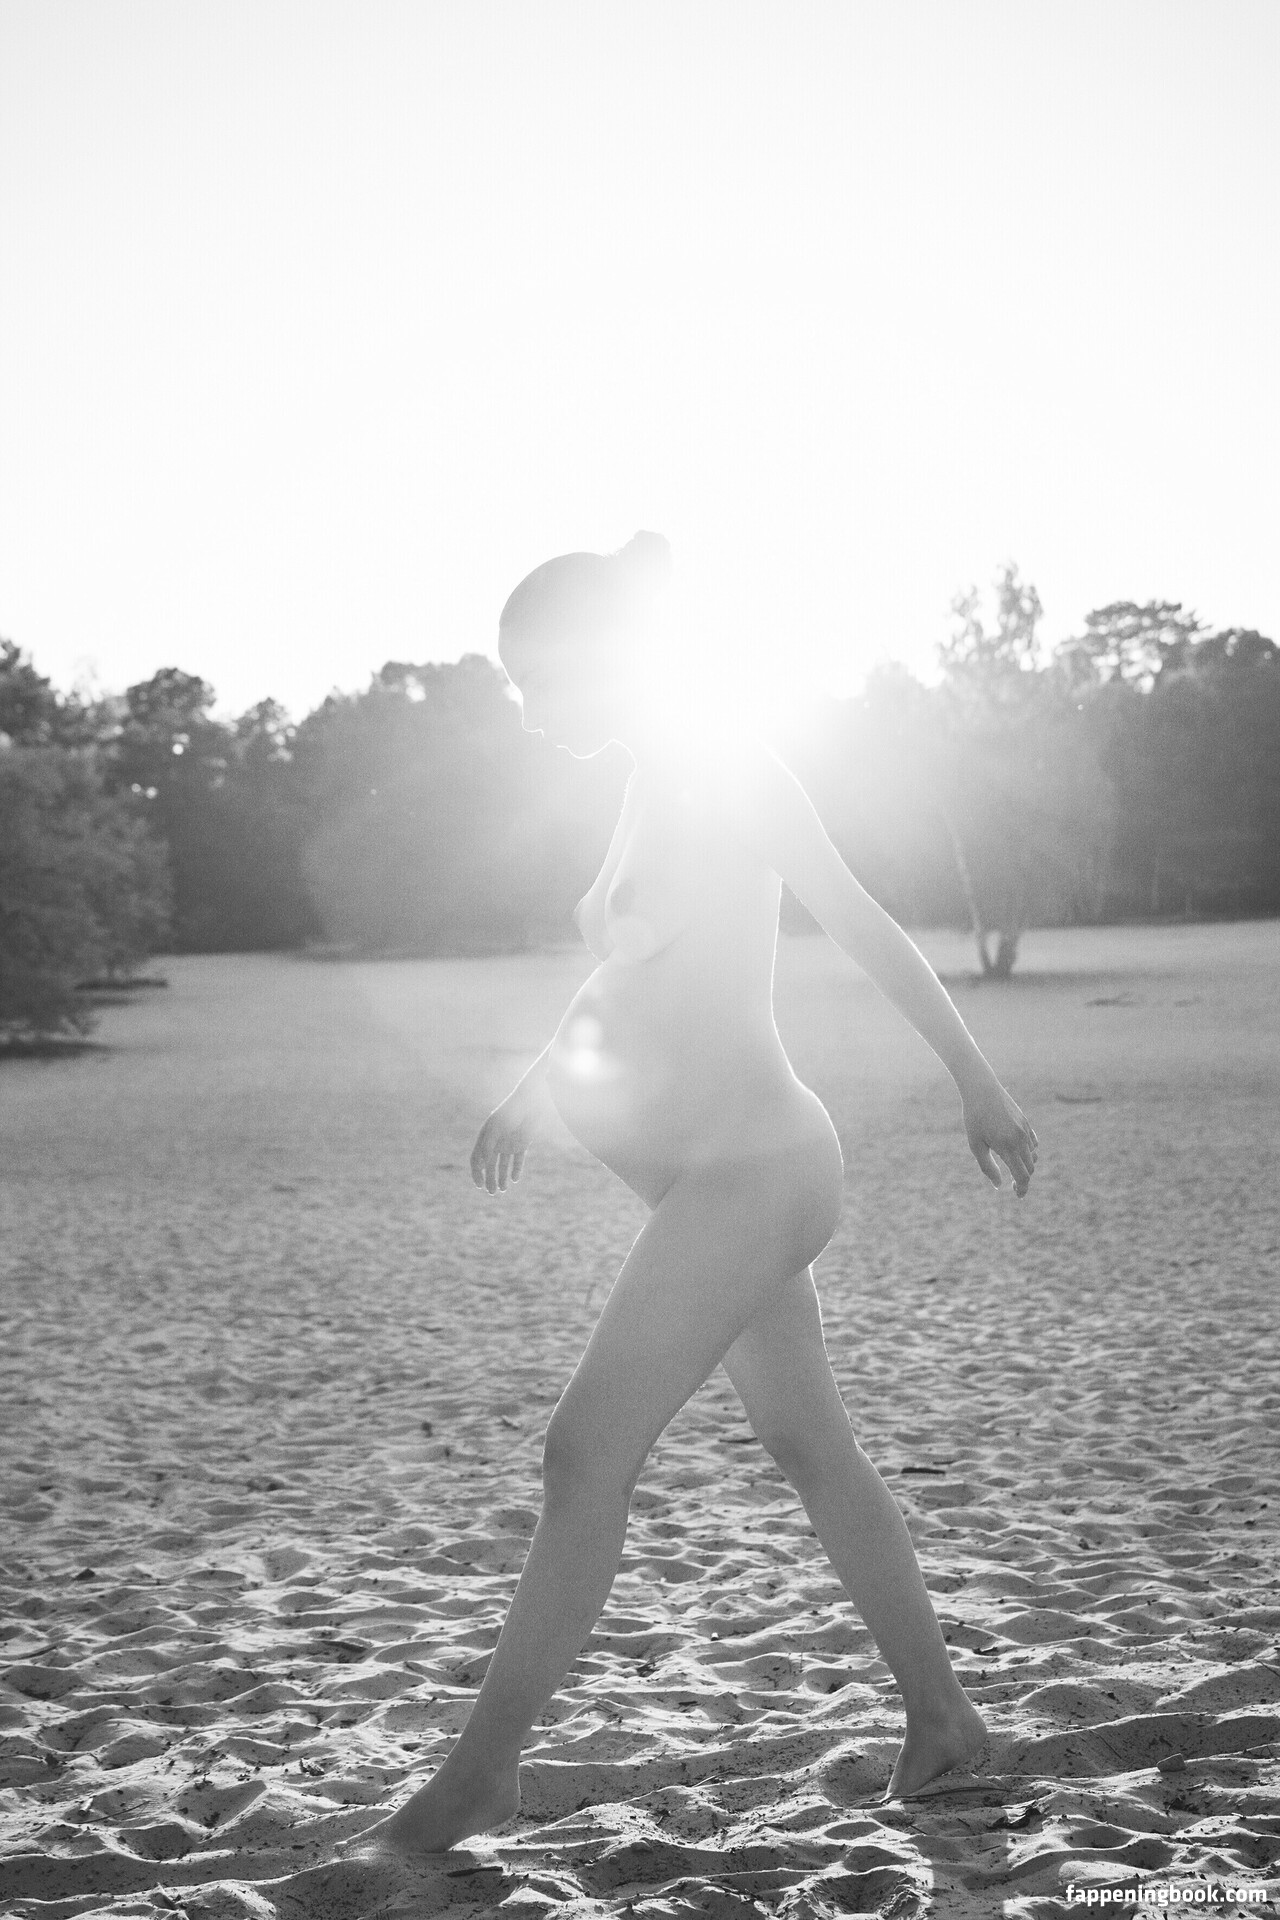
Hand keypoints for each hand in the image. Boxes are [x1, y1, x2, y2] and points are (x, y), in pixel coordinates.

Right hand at [470, 1077, 550, 1194]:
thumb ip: (488, 1143)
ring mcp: (508, 1143)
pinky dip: (516, 1170)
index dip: (476, 1173)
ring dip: (501, 1178)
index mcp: (485, 1137)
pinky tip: (515, 1179)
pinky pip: (517, 1160)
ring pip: (503, 1165)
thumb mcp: (497, 1126)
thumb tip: (480, 1162)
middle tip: (492, 1193)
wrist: (532, 1101)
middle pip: (489, 1166)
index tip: (479, 1185)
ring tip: (503, 1190)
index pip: (476, 1159)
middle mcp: (495, 1142)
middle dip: (489, 1180)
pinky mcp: (522, 1144)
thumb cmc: (512, 1110)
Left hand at [961, 1071, 1038, 1196]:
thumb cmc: (974, 1118)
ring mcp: (1025, 1130)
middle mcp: (1020, 1140)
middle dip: (1023, 1179)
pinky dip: (1029, 1152)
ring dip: (1025, 1165)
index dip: (1022, 1189)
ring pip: (1032, 1156)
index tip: (1018, 1195)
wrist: (982, 1090)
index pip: (1022, 1176)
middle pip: (1029, 1169)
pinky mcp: (1026, 1122)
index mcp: (1007, 1148)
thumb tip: (999, 1185)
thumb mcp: (976, 1145)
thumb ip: (988, 1167)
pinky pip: (1033, 1143)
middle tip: (1012, 1185)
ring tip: (1012, 1167)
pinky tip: (1018, 1153)